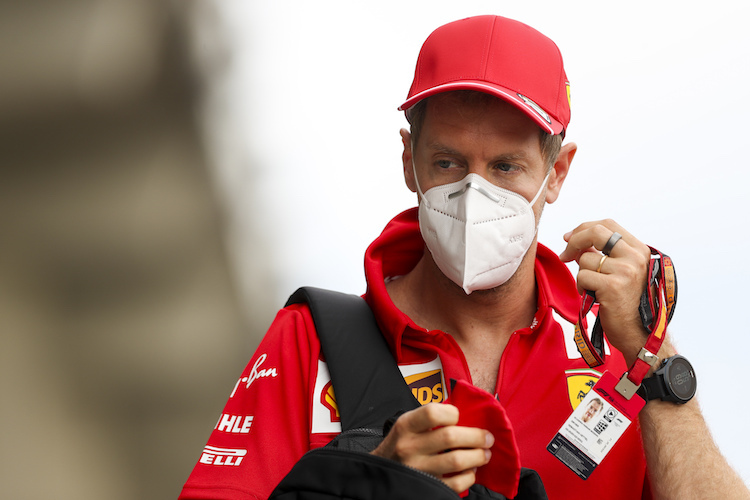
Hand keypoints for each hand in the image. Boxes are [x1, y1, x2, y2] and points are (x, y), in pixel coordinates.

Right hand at [371, 403, 493, 493]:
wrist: (382, 470)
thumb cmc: (401, 442)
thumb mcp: (407, 424)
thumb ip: (430, 418)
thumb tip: (467, 415)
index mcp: (406, 426)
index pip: (433, 413)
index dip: (452, 413)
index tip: (459, 418)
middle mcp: (410, 447)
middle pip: (451, 437)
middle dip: (477, 437)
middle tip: (487, 438)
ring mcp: (419, 469)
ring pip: (457, 461)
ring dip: (478, 456)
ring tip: (484, 453)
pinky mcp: (427, 487)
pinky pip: (456, 483)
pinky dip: (469, 476)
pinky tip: (471, 470)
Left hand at [559, 219, 653, 364]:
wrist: (639, 333)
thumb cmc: (626, 302)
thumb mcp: (623, 272)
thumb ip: (606, 254)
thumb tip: (576, 239)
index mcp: (639, 250)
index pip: (608, 224)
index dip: (584, 227)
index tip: (570, 238)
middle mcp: (635, 257)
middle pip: (595, 232)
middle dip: (574, 240)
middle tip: (565, 255)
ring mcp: (625, 271)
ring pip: (585, 259)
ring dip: (581, 274)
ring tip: (592, 288)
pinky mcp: (613, 286)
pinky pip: (582, 276)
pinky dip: (581, 286)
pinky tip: (592, 296)